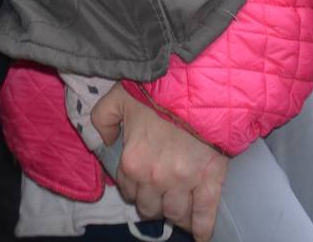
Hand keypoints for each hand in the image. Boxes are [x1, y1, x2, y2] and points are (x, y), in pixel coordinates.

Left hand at [90, 85, 226, 241]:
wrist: (197, 85)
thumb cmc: (156, 91)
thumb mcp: (116, 98)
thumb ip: (103, 120)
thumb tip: (104, 139)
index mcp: (132, 162)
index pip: (127, 190)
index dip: (133, 186)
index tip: (139, 179)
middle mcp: (156, 179)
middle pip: (150, 207)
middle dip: (151, 202)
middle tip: (157, 192)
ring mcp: (184, 183)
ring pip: (175, 214)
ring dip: (173, 214)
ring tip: (176, 209)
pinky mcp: (210, 182)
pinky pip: (205, 214)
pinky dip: (202, 229)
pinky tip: (200, 237)